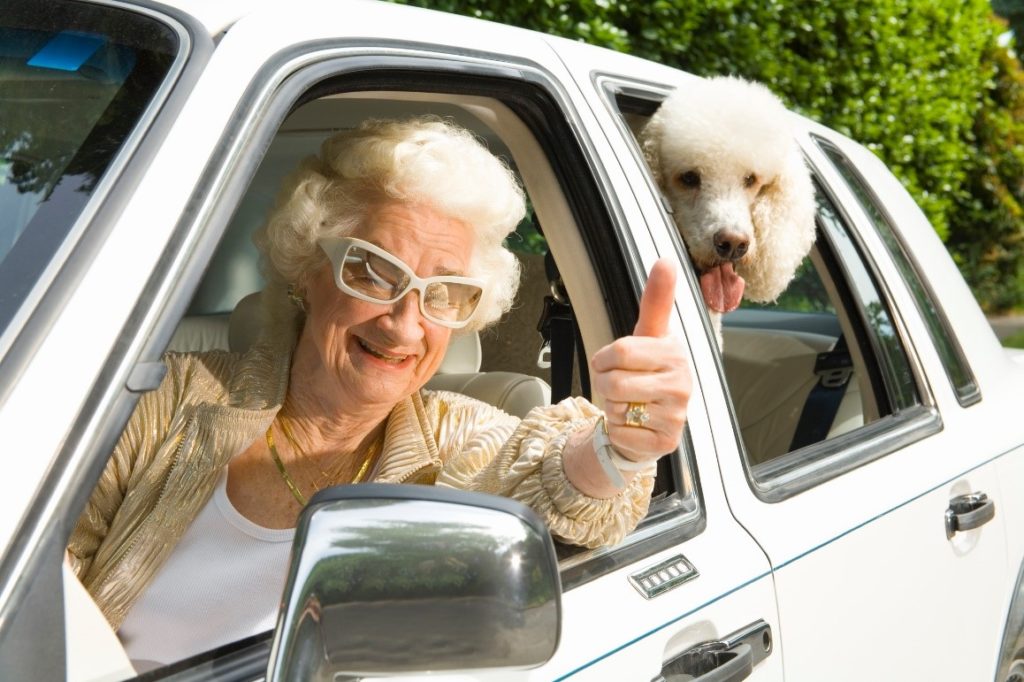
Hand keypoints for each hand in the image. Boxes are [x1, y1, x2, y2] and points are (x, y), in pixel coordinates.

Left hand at [589, 258, 691, 464]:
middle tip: (616, 386)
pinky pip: (621, 433)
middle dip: (603, 385)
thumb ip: (656, 300)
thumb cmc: (646, 369)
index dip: (603, 358)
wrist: (649, 415)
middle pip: (614, 382)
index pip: (621, 351)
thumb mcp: (647, 334)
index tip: (608, 361)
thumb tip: (666, 260)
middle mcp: (682, 384)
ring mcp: (676, 415)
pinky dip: (618, 430)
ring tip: (627, 403)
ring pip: (616, 409)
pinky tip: (633, 424)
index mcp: (675, 353)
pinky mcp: (666, 442)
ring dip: (611, 408)